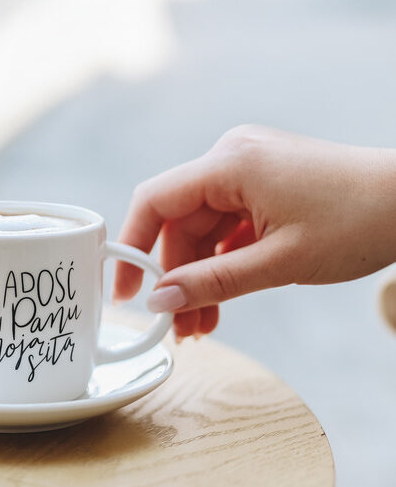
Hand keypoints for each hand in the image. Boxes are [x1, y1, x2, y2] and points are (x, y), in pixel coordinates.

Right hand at [114, 125, 395, 337]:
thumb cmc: (360, 220)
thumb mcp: (279, 261)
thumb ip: (212, 282)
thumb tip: (159, 302)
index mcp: (230, 163)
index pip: (154, 201)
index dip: (131, 247)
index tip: (126, 293)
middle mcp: (231, 159)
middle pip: (178, 224)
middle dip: (174, 277)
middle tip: (177, 327)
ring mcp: (247, 171)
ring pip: (201, 231)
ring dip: (198, 277)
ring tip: (200, 326)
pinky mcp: (262, 186)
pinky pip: (225, 228)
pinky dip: (221, 264)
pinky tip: (220, 301)